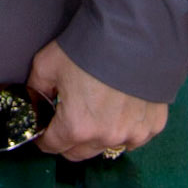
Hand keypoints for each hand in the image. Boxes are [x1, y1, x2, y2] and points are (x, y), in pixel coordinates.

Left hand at [27, 40, 167, 161]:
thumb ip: (36, 89)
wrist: (133, 34)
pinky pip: (134, 138)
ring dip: (99, 136)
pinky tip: (122, 109)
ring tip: (98, 111)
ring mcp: (132, 134)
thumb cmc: (89, 48)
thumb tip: (34, 101)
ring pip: (107, 147)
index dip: (44, 138)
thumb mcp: (47, 65)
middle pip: (79, 152)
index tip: (45, 131)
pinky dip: (126, 129)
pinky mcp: (153, 126)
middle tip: (69, 120)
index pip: (53, 146)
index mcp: (76, 126)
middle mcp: (105, 137)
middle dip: (69, 140)